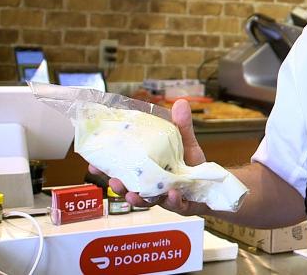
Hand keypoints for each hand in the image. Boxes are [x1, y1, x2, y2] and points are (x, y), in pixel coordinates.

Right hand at [87, 99, 209, 215]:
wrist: (213, 183)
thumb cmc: (193, 164)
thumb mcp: (186, 142)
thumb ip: (181, 126)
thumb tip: (180, 102)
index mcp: (147, 171)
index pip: (123, 172)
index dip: (106, 171)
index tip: (93, 165)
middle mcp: (152, 186)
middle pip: (130, 189)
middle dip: (119, 188)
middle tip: (113, 182)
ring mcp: (165, 198)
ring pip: (148, 202)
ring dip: (139, 199)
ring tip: (133, 194)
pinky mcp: (182, 205)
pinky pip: (176, 205)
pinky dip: (173, 201)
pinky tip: (172, 194)